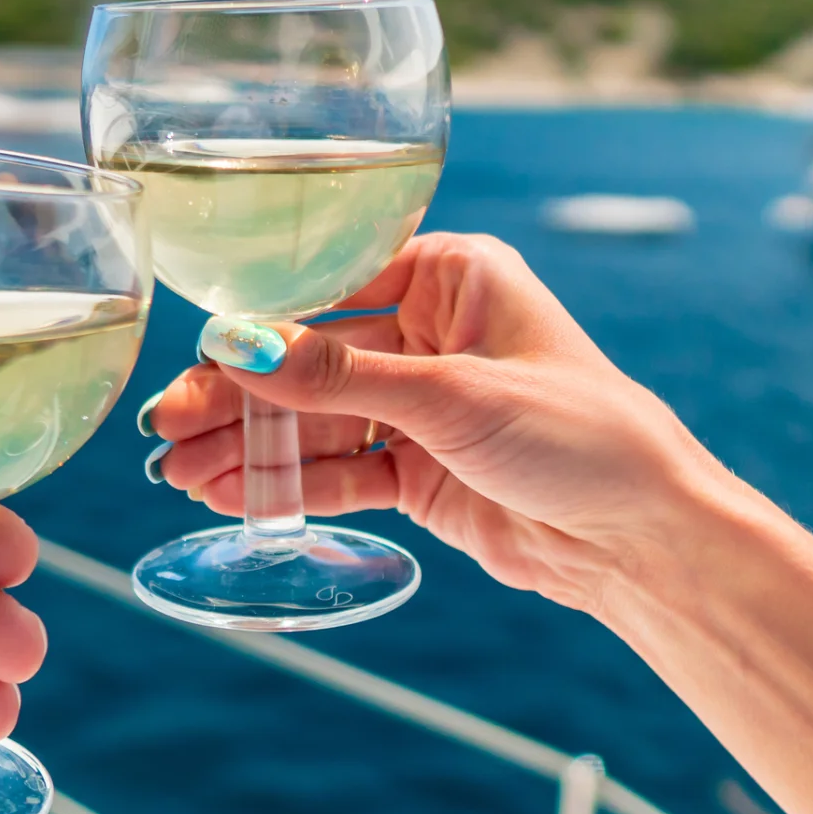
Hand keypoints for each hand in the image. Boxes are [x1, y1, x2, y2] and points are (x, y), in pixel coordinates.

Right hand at [142, 233, 724, 612]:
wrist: (646, 539)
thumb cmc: (582, 436)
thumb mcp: (455, 396)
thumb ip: (340, 378)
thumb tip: (238, 349)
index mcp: (454, 274)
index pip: (332, 283)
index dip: (259, 320)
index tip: (196, 353)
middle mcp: (433, 330)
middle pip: (312, 358)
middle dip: (240, 396)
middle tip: (166, 424)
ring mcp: (425, 403)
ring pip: (318, 420)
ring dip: (251, 447)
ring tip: (177, 473)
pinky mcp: (422, 469)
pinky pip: (340, 469)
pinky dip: (288, 484)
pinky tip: (228, 494)